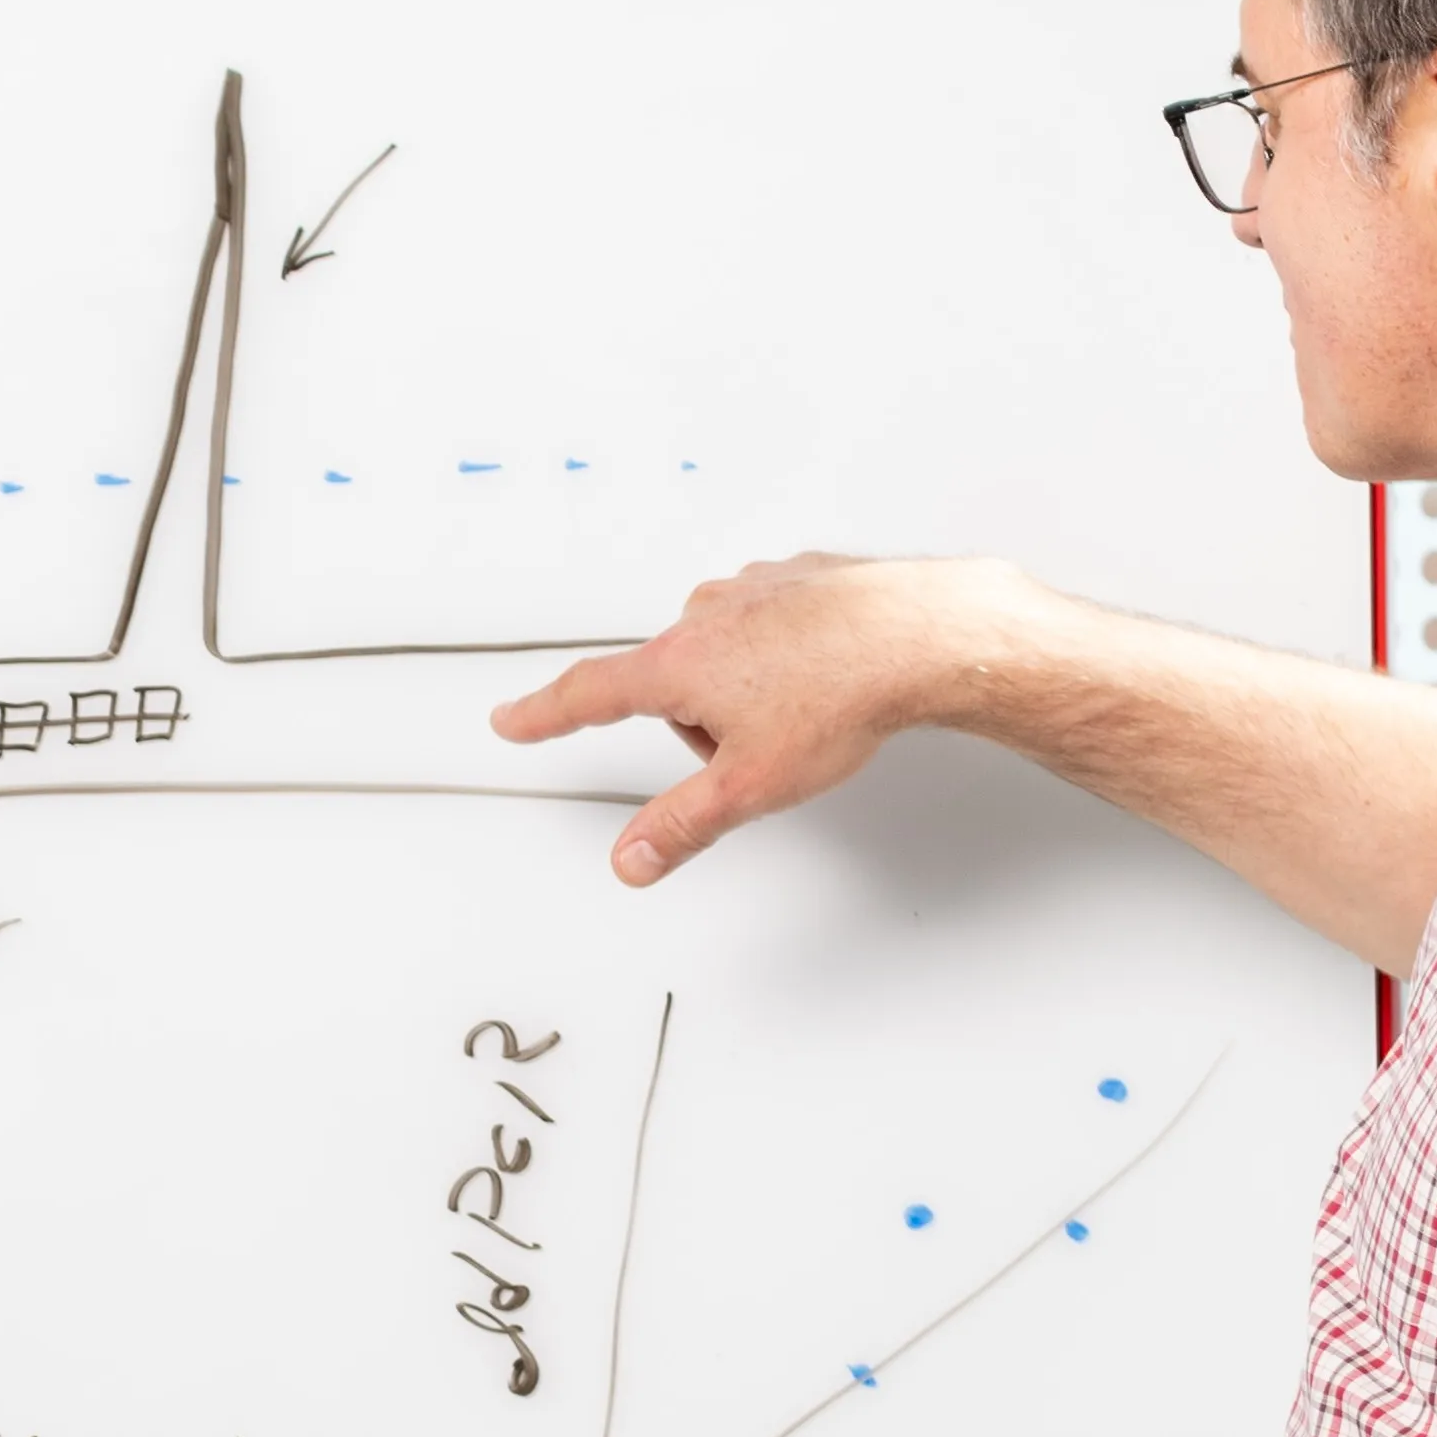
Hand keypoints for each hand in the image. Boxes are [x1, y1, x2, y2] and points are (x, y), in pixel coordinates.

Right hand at [488, 554, 1032, 887]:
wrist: (923, 635)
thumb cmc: (844, 696)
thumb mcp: (749, 785)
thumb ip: (681, 824)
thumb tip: (633, 860)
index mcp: (678, 663)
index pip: (589, 694)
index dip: (545, 714)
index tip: (513, 718)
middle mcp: (706, 614)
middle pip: (676, 686)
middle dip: (706, 725)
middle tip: (762, 746)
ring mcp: (754, 588)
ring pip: (726, 654)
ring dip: (749, 687)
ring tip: (808, 706)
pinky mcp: (800, 577)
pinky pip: (773, 624)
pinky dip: (790, 652)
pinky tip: (829, 672)